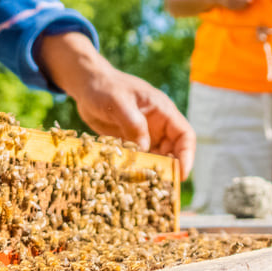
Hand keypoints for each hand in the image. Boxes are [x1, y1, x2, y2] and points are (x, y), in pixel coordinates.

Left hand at [36, 32, 195, 177]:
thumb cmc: (104, 86)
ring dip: (151, 171)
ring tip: (142, 186)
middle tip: (159, 187)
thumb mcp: (118, 101)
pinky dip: (135, 169)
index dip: (186, 155)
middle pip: (172, 151)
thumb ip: (133, 123)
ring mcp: (143, 134)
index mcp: (162, 111)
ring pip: (155, 158)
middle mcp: (156, 125)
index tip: (181, 174)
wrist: (85, 83)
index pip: (185, 135)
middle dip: (169, 168)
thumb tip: (145, 150)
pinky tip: (127, 180)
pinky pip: (137, 159)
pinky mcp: (128, 141)